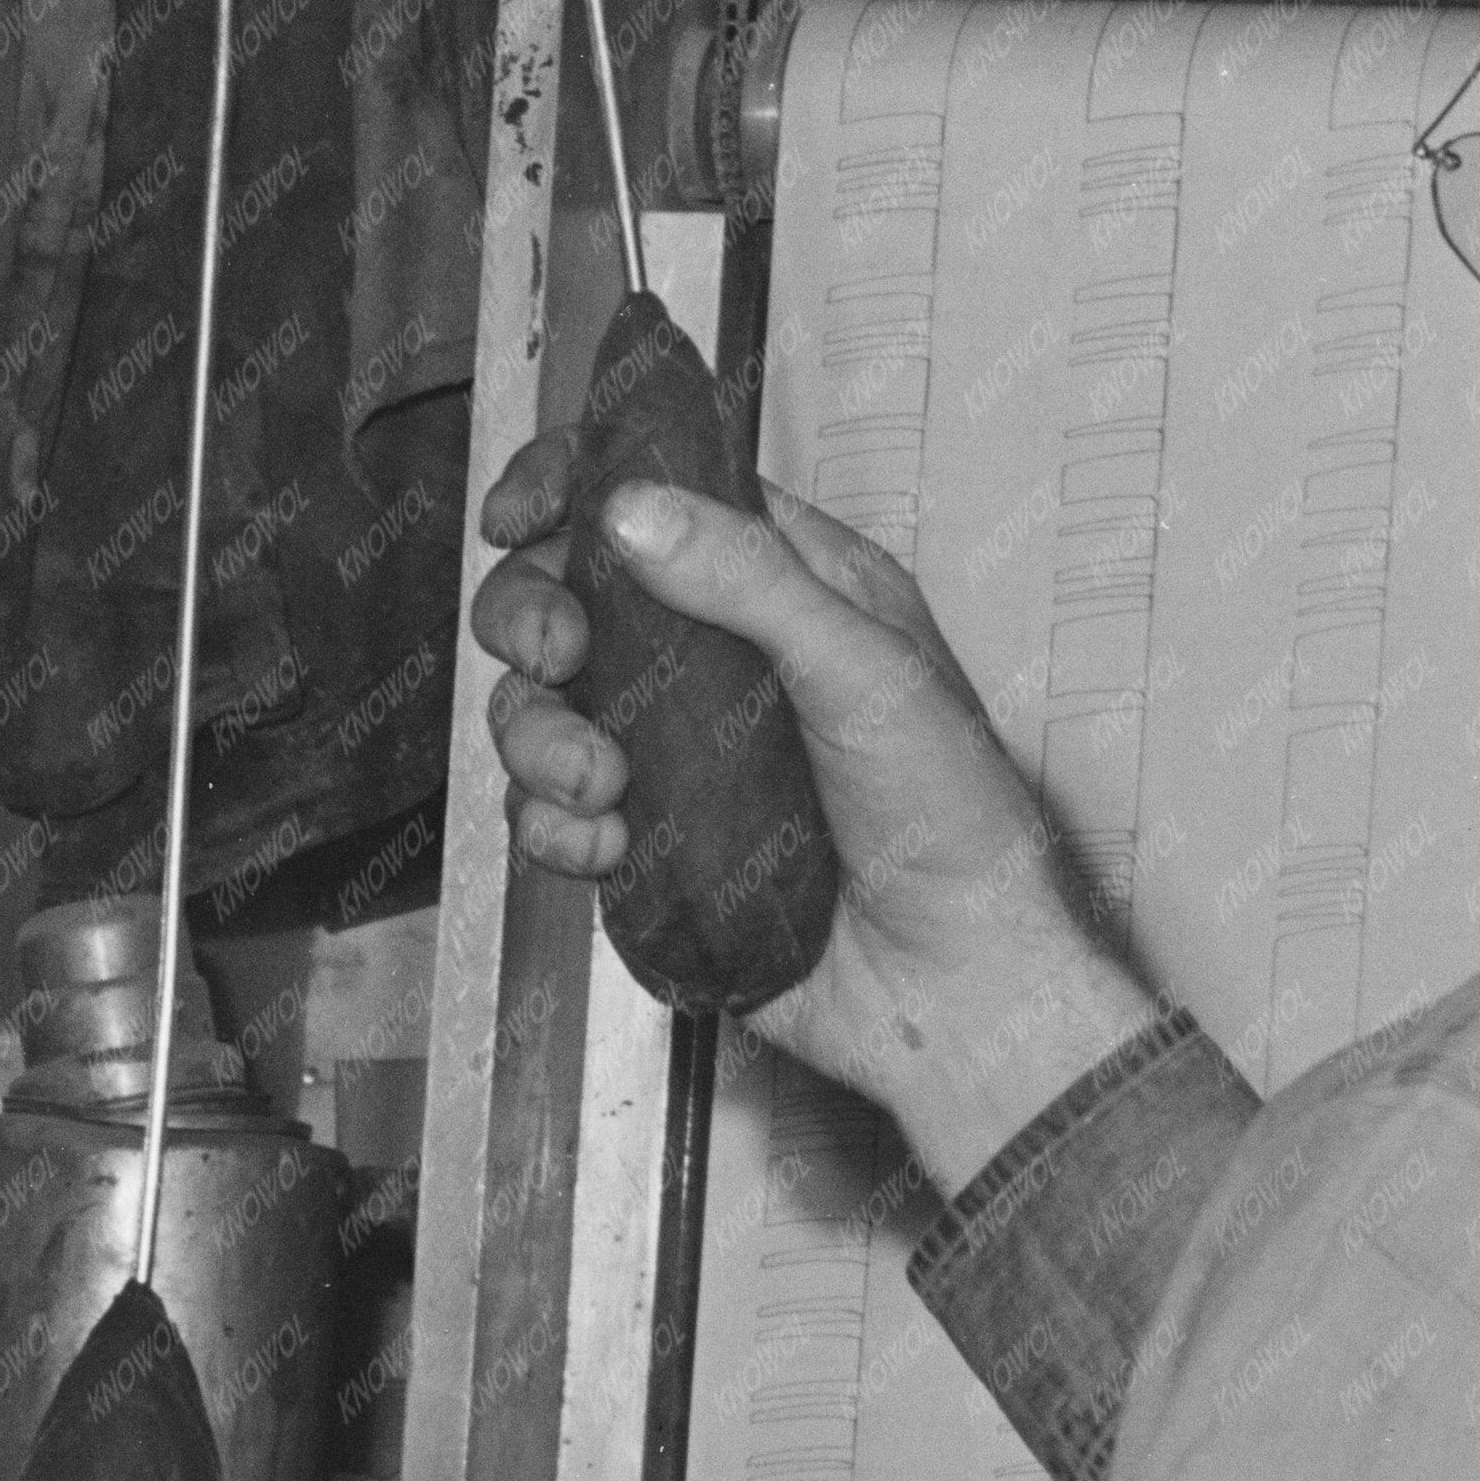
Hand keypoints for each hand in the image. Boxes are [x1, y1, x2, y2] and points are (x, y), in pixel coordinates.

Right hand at [475, 435, 1158, 1193]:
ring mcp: (680, 755)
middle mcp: (726, 661)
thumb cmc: (959, 828)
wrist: (955, 991)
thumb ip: (754, 582)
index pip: (663, 498)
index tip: (520, 515)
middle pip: (571, 595)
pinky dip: (556, 827)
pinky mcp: (653, 842)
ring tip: (603, 782)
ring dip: (540, 737)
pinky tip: (607, 846)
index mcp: (793, 590)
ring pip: (544, 706)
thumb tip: (636, 509)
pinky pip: (553, 812)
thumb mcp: (868, 673)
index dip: (576, 490)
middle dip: (534, 616)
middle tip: (557, 654)